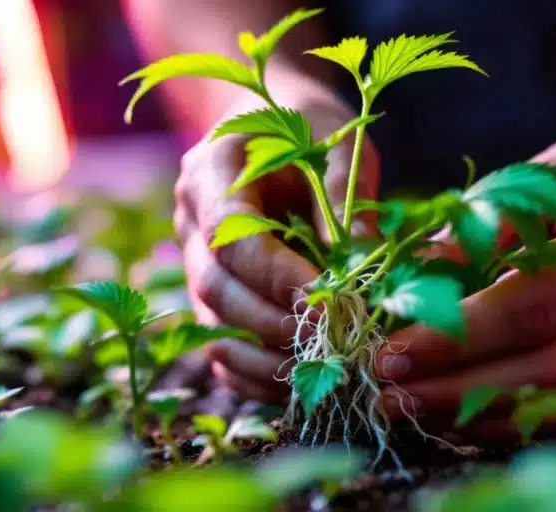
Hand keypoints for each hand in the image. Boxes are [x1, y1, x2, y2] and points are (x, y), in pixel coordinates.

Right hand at [174, 79, 380, 402]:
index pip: (231, 237)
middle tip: (334, 345)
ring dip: (265, 357)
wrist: (271, 121)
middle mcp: (189, 220)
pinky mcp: (209, 291)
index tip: (330, 303)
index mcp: (212, 171)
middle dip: (274, 324)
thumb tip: (366, 265)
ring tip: (322, 373)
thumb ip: (347, 197)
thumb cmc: (309, 126)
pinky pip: (218, 344)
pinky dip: (253, 372)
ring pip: (213, 325)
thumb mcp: (338, 143)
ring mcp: (192, 260)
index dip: (277, 277)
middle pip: (216, 288)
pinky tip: (298, 383)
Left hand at [373, 107, 555, 425]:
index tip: (393, 346)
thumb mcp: (553, 171)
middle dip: (455, 386)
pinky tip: (456, 411)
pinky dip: (509, 414)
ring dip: (474, 411)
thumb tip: (417, 276)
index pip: (533, 304)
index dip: (458, 333)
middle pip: (543, 368)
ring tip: (406, 405)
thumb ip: (488, 224)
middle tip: (386, 391)